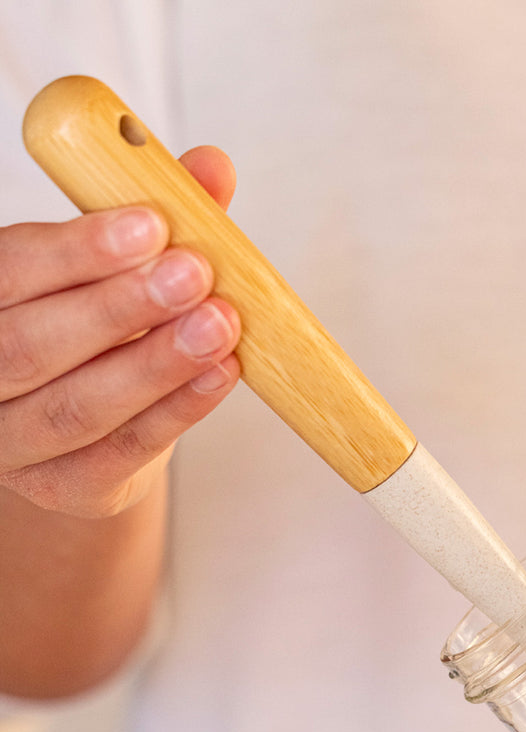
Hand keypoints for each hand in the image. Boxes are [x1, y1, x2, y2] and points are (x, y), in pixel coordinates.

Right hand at [0, 146, 240, 517]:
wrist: (91, 428)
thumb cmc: (99, 332)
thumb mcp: (116, 270)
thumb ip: (155, 220)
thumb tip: (212, 167)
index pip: (10, 272)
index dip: (78, 249)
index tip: (152, 223)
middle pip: (34, 345)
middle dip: (121, 307)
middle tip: (196, 273)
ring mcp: (13, 443)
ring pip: (78, 407)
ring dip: (156, 365)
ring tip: (220, 325)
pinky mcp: (65, 487)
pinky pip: (122, 452)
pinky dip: (176, 413)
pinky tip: (221, 374)